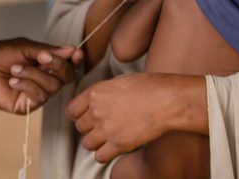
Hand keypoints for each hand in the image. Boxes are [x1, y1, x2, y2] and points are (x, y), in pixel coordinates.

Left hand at [0, 38, 81, 113]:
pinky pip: (39, 97)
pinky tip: (12, 80)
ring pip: (53, 86)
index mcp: (45, 63)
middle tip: (41, 57)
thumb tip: (72, 50)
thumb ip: (48, 51)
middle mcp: (44, 78)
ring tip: (14, 68)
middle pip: (67, 76)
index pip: (68, 63)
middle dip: (57, 66)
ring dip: (33, 74)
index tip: (76, 54)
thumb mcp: (24, 48)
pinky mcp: (27, 106)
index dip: (75, 59)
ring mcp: (36, 93)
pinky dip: (26, 85)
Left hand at [67, 73, 205, 163]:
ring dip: (95, 142)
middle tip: (101, 127)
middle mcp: (96, 111)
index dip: (78, 115)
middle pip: (79, 127)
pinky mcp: (118, 144)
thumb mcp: (118, 82)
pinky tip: (113, 148)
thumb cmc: (148, 87)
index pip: (71, 110)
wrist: (166, 100)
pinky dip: (105, 154)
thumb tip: (96, 100)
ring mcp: (106, 128)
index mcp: (95, 93)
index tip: (85, 117)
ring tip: (107, 138)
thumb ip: (103, 93)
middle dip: (89, 128)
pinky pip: (100, 156)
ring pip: (87, 143)